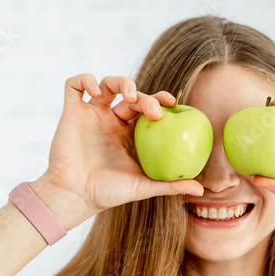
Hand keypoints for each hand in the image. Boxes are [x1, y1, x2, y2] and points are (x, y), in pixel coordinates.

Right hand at [39, 74, 204, 216]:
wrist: (75, 195)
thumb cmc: (107, 194)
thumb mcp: (144, 187)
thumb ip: (171, 185)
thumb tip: (202, 188)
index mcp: (129, 133)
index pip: (148, 108)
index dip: (160, 100)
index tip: (172, 103)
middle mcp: (111, 121)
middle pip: (131, 95)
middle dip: (145, 96)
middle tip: (154, 111)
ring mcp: (91, 115)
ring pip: (107, 84)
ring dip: (121, 82)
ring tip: (128, 95)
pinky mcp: (72, 112)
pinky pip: (74, 85)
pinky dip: (84, 79)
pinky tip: (94, 89)